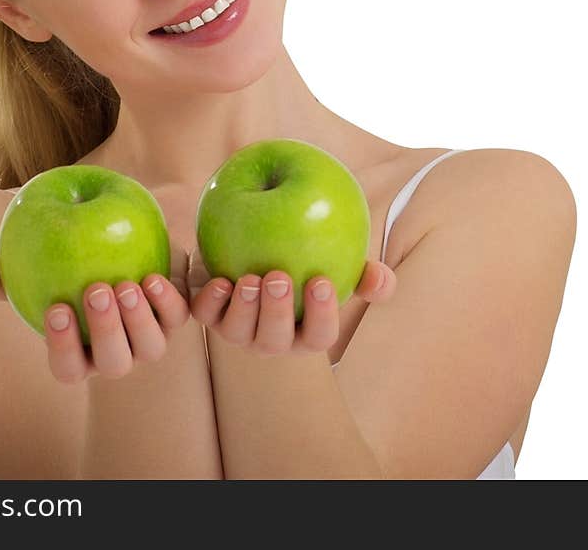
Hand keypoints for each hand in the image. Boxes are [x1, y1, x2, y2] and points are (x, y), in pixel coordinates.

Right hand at [0, 256, 189, 381]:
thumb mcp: (39, 269)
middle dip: (105, 330)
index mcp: (81, 354)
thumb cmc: (68, 266)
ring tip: (125, 283)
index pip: (68, 369)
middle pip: (113, 363)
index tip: (55, 309)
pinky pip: (177, 318)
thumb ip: (10, 273)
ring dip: (138, 319)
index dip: (63, 346)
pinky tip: (153, 277)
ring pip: (150, 348)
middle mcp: (116, 355)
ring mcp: (148, 340)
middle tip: (96, 291)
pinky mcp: (174, 318)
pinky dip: (167, 302)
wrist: (121, 246)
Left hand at [187, 259, 396, 357]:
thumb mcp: (338, 265)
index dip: (321, 314)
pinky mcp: (212, 314)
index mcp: (306, 332)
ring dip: (244, 307)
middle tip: (279, 277)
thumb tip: (380, 277)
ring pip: (239, 333)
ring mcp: (240, 330)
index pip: (319, 336)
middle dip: (276, 312)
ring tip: (250, 278)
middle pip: (275, 340)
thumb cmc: (307, 262)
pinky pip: (207, 315)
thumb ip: (364, 274)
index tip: (320, 280)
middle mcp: (272, 338)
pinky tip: (220, 281)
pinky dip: (212, 302)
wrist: (254, 247)